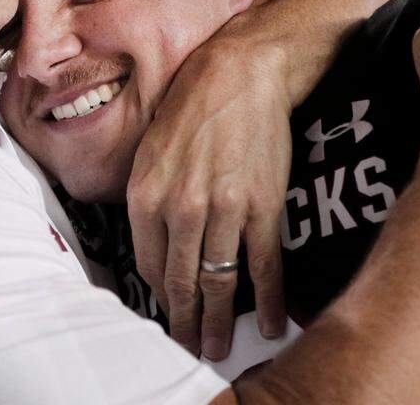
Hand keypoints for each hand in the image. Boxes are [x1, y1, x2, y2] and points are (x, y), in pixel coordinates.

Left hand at [128, 37, 289, 359]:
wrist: (241, 73)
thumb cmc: (193, 105)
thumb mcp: (151, 149)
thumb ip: (150, 199)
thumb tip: (155, 242)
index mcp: (146, 195)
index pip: (148, 265)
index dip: (160, 295)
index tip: (169, 311)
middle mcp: (181, 208)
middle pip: (181, 282)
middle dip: (186, 321)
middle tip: (192, 346)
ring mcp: (223, 211)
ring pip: (219, 282)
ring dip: (220, 321)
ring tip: (219, 346)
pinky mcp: (263, 207)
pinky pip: (264, 266)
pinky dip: (270, 301)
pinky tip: (273, 324)